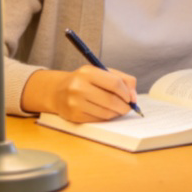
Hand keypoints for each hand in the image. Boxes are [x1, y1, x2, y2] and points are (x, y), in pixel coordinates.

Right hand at [23, 65, 138, 122]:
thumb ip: (123, 80)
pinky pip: (98, 119)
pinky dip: (106, 117)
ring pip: (106, 112)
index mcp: (88, 72)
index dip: (126, 93)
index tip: (131, 98)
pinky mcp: (73, 116)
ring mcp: (74, 102)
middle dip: (125, 106)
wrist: (57, 91)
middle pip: (111, 100)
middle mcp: (78, 87)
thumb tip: (134, 97)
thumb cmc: (86, 81)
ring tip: (118, 110)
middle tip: (128, 107)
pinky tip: (106, 112)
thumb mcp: (102, 73)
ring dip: (117, 113)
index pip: (115, 83)